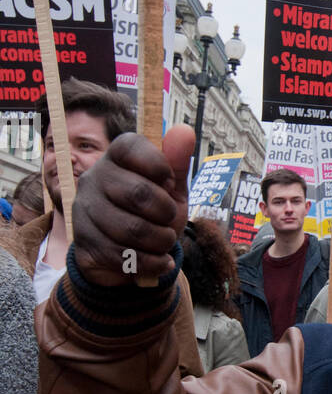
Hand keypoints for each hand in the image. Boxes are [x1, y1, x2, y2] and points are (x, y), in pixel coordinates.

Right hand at [72, 125, 195, 285]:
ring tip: (165, 241)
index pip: (132, 147)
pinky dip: (151, 263)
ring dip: (160, 241)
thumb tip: (185, 131)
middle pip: (138, 193)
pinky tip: (160, 261)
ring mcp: (85, 210)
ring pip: (131, 229)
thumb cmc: (152, 210)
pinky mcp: (84, 242)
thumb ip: (176, 162)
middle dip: (165, 212)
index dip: (159, 167)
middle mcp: (94, 178)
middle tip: (169, 219)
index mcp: (115, 156)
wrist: (128, 251)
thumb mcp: (169, 188)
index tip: (168, 184)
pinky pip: (123, 256)